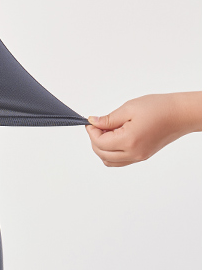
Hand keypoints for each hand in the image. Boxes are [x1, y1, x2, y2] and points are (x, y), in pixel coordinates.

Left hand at [86, 92, 201, 166]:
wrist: (179, 115)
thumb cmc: (158, 108)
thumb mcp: (129, 108)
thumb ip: (109, 119)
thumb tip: (93, 122)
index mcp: (129, 141)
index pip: (100, 143)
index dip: (92, 131)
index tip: (91, 121)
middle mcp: (134, 154)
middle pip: (103, 155)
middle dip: (95, 140)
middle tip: (97, 125)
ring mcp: (139, 157)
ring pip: (111, 161)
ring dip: (102, 148)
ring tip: (107, 130)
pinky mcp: (143, 156)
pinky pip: (121, 160)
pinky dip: (112, 152)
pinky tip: (115, 137)